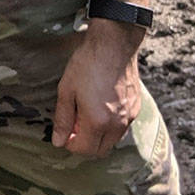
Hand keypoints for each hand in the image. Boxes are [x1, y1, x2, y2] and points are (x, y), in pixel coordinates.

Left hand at [51, 20, 143, 156]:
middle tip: (73, 126)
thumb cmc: (87, 64)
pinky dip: (109, 126)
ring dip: (97, 136)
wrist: (114, 44)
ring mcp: (129, 117)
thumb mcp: (67, 90)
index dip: (70, 145)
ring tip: (85, 114)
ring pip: (112, 140)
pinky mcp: (136, 107)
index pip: (84, 149)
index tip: (63, 133)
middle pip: (100, 150)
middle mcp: (117, 125)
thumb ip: (63, 119)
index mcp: (98, 122)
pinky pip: (121, 127)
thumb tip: (58, 141)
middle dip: (84, 144)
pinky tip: (100, 107)